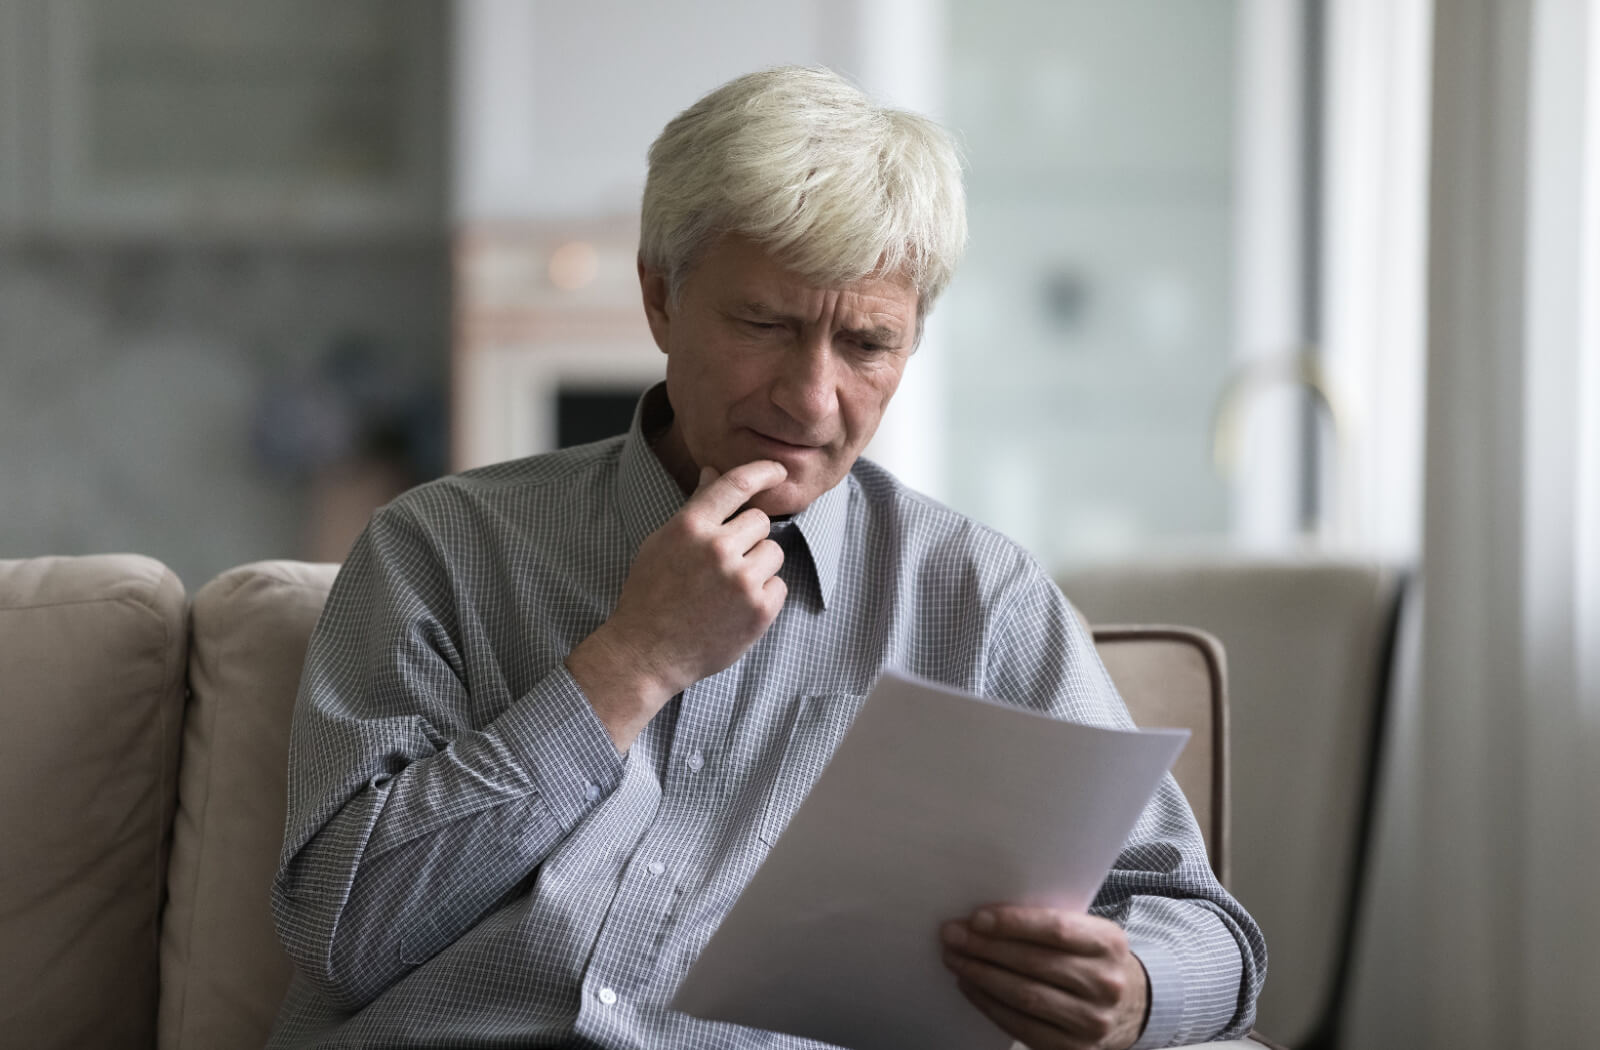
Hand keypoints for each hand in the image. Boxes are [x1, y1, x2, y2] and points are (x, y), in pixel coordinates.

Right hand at [566, 460, 788, 750]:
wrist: (647, 653)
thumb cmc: (650, 595)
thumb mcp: (662, 543)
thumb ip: (695, 509)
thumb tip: (714, 472)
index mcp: (690, 526)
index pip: (737, 483)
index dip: (763, 471)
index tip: (778, 471)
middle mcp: (718, 549)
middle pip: (761, 522)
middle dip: (747, 538)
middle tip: (723, 563)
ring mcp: (741, 581)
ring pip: (773, 552)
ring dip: (758, 566)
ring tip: (728, 588)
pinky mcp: (759, 610)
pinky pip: (779, 586)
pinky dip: (763, 596)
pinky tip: (735, 609)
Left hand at [940, 906, 1149, 1049]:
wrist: (1130, 1007)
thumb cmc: (1092, 961)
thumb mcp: (1086, 934)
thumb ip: (1047, 925)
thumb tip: (983, 919)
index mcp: (1108, 943)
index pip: (1056, 929)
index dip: (1013, 924)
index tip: (976, 918)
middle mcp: (1105, 983)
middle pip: (1034, 963)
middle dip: (985, 948)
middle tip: (952, 936)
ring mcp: (1091, 1021)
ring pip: (1024, 996)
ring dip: (981, 975)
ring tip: (955, 959)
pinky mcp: (1074, 1049)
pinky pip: (1021, 1025)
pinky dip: (989, 1004)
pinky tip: (970, 986)